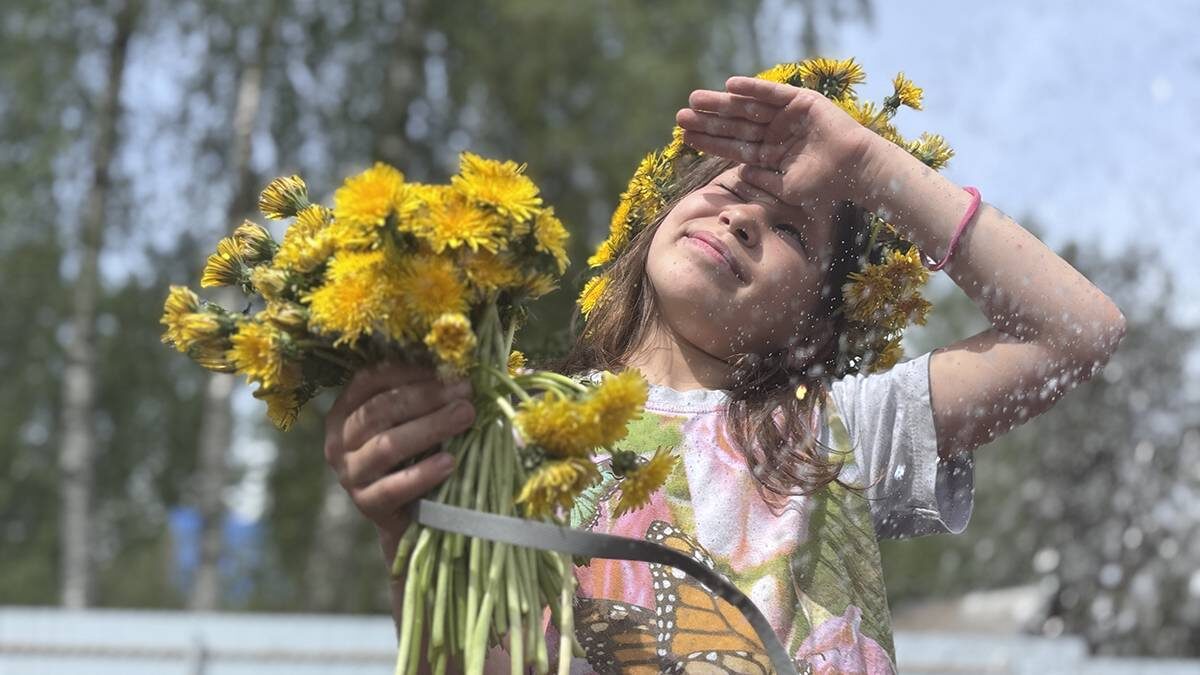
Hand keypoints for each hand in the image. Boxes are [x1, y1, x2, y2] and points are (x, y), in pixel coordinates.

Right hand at [323, 362, 474, 548]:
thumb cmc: (412, 455)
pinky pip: (393, 488)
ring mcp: (350, 474)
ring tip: (465, 416)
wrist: (408, 515)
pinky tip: (450, 462)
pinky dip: (423, 474)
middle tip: (464, 392)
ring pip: (387, 445)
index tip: (447, 367)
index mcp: (345, 411)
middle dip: (427, 397)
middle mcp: (339, 440)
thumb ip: (420, 397)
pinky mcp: (366, 504)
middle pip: (381, 410)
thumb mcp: (409, 421)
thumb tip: (456, 370)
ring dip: (431, 427)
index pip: (370, 381)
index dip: (408, 371)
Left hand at [675, 76, 884, 205]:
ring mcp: (786, 116)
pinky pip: (771, 93)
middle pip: (735, 125)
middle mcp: (775, 132)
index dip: (709, 142)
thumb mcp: (784, 188)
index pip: (733, 147)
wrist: (854, 170)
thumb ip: (761, 180)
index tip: (685, 138)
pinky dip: (752, 88)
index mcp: (769, 153)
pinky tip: (730, 85)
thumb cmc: (824, 185)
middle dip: (708, 122)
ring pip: (747, 108)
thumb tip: (739, 173)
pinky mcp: (800, 101)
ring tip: (695, 99)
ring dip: (722, 103)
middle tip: (680, 117)